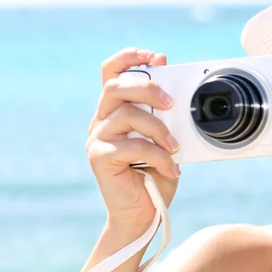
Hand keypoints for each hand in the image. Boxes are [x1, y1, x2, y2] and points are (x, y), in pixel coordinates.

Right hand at [87, 47, 180, 232]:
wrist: (144, 215)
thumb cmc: (154, 177)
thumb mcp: (164, 140)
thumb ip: (164, 114)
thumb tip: (173, 89)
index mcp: (114, 112)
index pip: (111, 73)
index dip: (128, 58)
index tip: (154, 56)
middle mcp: (101, 121)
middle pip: (117, 87)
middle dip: (149, 88)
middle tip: (171, 104)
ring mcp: (97, 139)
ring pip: (127, 115)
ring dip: (159, 129)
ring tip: (174, 149)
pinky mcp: (99, 158)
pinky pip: (132, 146)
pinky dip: (158, 156)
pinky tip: (170, 169)